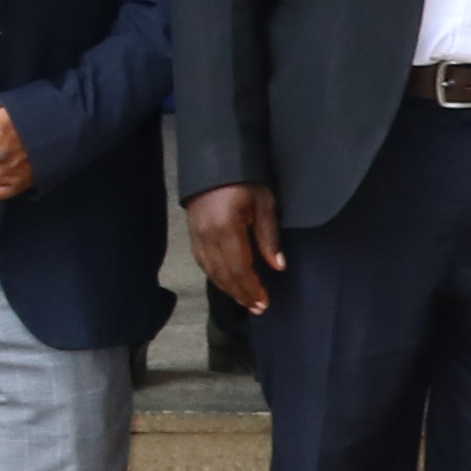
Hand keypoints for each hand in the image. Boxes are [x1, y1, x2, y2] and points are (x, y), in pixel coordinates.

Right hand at [182, 181, 283, 316]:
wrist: (214, 162)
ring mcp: (196, 236)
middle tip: (258, 308)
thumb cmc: (245, 179)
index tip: (264, 302)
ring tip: (246, 301)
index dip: (252, 287)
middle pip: (224, 274)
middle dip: (242, 293)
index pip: (239, 267)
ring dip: (229, 289)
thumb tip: (278, 266)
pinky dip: (216, 277)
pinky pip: (203, 262)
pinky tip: (227, 284)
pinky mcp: (192, 234)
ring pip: (211, 271)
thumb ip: (269, 236)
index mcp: (227, 228)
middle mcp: (208, 236)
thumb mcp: (264, 202)